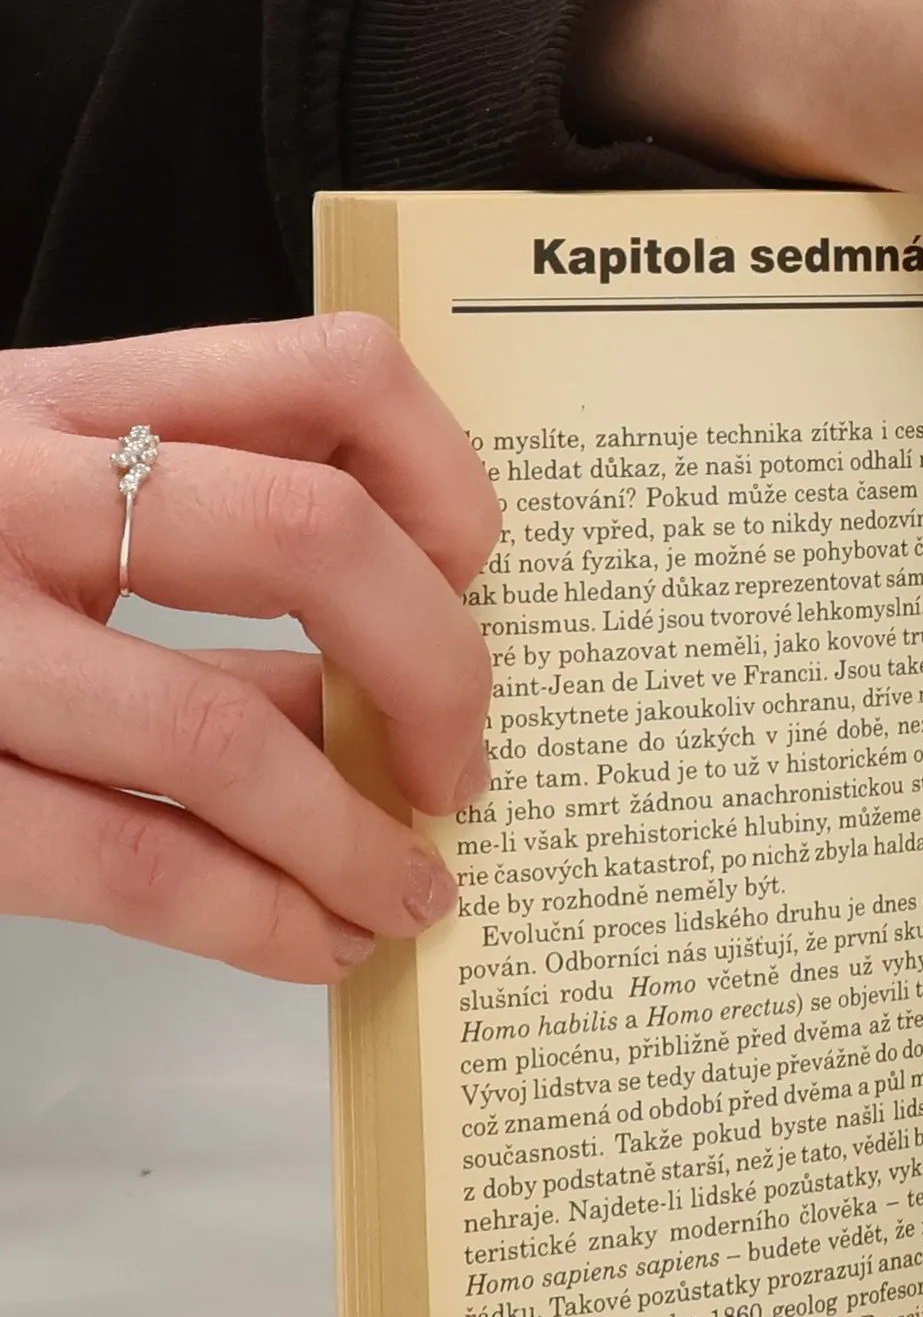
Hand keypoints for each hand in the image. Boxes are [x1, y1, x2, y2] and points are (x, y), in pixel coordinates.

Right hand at [0, 316, 499, 981]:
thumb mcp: (29, 512)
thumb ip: (193, 568)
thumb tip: (381, 698)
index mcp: (59, 400)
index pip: (327, 374)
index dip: (450, 482)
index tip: (482, 578)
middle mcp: (5, 485)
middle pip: (311, 537)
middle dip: (440, 673)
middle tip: (464, 765)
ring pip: (225, 730)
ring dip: (360, 838)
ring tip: (413, 893)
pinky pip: (131, 859)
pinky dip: (260, 918)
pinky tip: (317, 942)